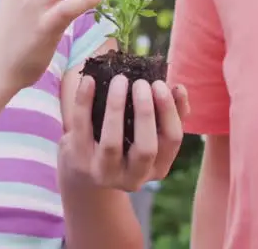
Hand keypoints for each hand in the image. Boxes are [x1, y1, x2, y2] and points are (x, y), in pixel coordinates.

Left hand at [60, 74, 189, 191]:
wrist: (85, 167)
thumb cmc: (125, 141)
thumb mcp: (148, 134)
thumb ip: (166, 113)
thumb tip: (178, 88)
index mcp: (158, 167)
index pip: (172, 140)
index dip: (170, 111)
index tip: (162, 84)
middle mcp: (134, 177)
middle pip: (146, 148)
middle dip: (145, 112)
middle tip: (142, 83)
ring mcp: (105, 173)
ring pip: (112, 143)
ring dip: (116, 107)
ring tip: (120, 79)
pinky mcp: (80, 161)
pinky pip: (82, 128)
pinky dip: (84, 101)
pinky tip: (88, 80)